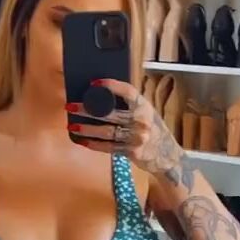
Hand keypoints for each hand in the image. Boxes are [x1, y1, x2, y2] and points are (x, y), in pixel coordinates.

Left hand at [66, 78, 192, 185]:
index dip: (110, 85)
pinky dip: (94, 144)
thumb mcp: (146, 114)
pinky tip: (82, 141)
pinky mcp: (132, 152)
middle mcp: (141, 121)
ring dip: (87, 129)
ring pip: (106, 132)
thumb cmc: (152, 130)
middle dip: (87, 109)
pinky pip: (109, 147)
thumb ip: (129, 106)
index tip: (93, 83)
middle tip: (71, 106)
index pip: (127, 91)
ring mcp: (137, 137)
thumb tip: (99, 97)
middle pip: (110, 113)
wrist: (168, 156)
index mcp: (144, 106)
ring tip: (72, 126)